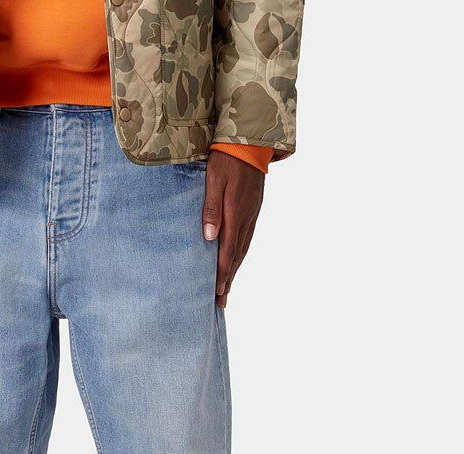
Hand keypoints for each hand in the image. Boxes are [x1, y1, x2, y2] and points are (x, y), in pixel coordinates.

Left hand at [202, 151, 264, 307]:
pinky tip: (236, 260)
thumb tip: (209, 238)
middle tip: (221, 301)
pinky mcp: (253, 209)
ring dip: (235, 270)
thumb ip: (211, 209)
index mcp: (235, 213)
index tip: (217, 292)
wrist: (249, 142)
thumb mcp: (213, 181)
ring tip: (227, 288)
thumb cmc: (226, 159)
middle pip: (237, 256)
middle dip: (229, 279)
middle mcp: (246, 218)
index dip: (222, 273)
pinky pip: (247, 238)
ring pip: (243, 249)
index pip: (228, 251)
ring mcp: (252, 214)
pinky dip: (241, 254)